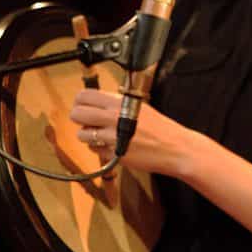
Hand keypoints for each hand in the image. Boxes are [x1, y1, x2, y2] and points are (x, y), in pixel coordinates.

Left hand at [69, 89, 193, 177]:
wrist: (175, 147)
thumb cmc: (160, 127)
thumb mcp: (139, 106)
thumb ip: (116, 103)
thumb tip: (96, 102)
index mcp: (119, 102)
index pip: (84, 96)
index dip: (80, 101)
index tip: (83, 105)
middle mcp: (113, 117)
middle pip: (76, 114)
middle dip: (79, 118)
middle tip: (87, 121)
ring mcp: (112, 137)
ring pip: (82, 135)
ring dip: (89, 136)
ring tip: (102, 135)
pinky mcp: (113, 154)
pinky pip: (95, 150)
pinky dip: (101, 149)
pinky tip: (114, 146)